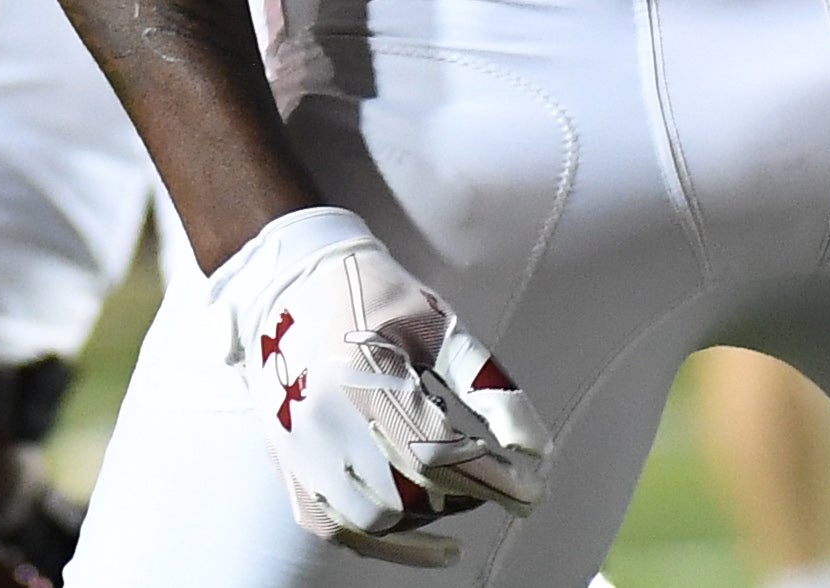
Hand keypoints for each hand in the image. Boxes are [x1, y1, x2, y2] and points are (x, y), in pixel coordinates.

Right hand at [211, 206, 548, 562]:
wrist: (291, 283)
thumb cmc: (381, 297)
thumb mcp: (442, 325)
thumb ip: (489, 386)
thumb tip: (538, 449)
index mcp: (366, 376)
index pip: (441, 452)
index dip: (494, 478)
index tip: (535, 491)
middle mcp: (324, 422)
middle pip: (411, 490)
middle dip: (471, 495)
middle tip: (511, 484)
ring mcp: (300, 451)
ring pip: (377, 519)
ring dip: (432, 518)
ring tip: (469, 496)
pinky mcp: (290, 467)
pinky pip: (338, 530)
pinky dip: (390, 546)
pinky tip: (438, 545)